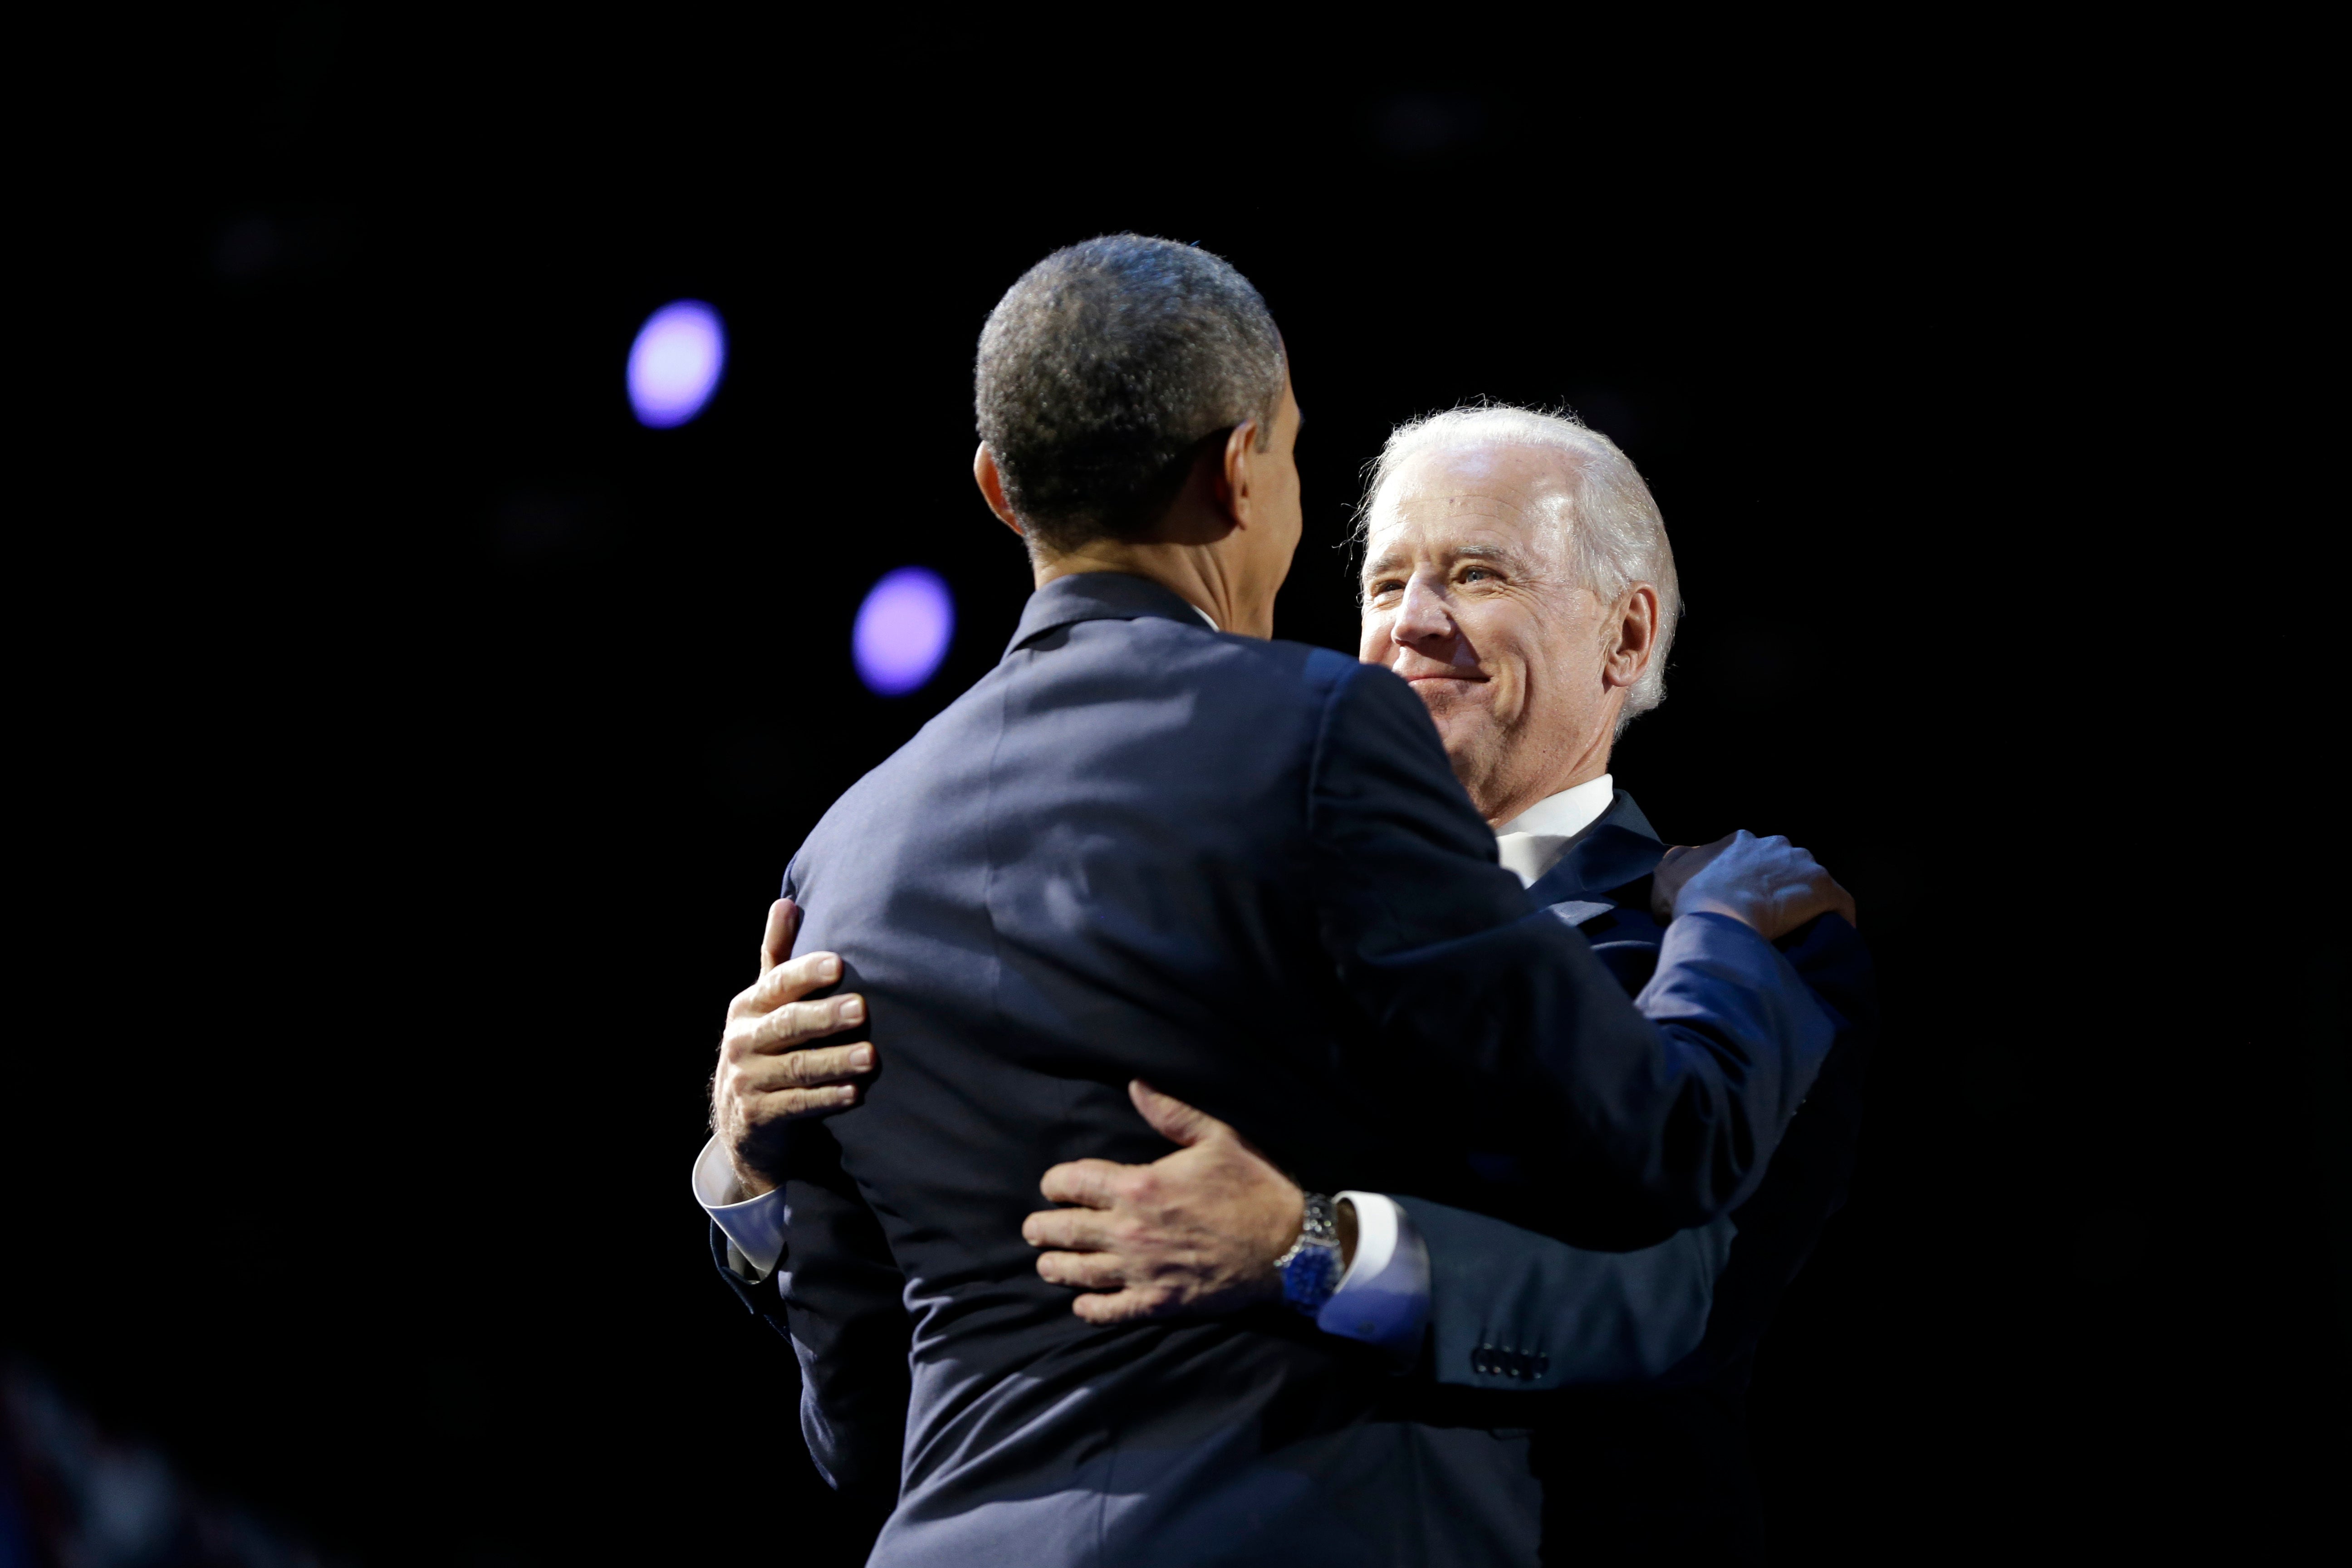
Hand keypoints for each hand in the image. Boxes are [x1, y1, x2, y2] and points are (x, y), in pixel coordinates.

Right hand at [711, 898, 879, 1197]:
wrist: (745, 1121)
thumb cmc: (768, 1047)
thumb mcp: (766, 1003)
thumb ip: (777, 956)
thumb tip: (787, 901)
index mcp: (748, 1006)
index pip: (777, 983)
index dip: (806, 973)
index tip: (838, 964)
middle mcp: (742, 1041)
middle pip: (788, 1025)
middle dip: (825, 1017)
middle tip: (862, 1010)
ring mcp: (747, 1081)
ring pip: (796, 1068)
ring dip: (835, 1062)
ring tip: (871, 1057)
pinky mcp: (759, 1117)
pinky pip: (797, 1106)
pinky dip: (827, 1099)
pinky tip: (855, 1094)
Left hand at [1022, 1081, 1304, 1324]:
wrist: (1289, 1245)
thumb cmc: (1253, 1186)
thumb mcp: (1216, 1138)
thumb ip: (1170, 1112)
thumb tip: (1135, 1085)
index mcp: (1139, 1185)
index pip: (1073, 1183)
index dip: (1055, 1184)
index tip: (1052, 1187)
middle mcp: (1130, 1230)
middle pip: (1067, 1230)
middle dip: (1043, 1229)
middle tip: (1033, 1229)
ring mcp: (1143, 1269)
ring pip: (1081, 1272)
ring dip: (1056, 1268)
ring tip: (1045, 1265)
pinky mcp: (1160, 1301)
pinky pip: (1112, 1310)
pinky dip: (1091, 1309)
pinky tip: (1082, 1305)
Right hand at [1650, 830, 1856, 940]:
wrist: (1718, 916)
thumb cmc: (1692, 900)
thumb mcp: (1669, 873)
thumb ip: (1678, 861)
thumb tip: (1681, 861)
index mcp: (1743, 842)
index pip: (1758, 857)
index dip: (1755, 881)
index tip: (1750, 901)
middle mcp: (1776, 845)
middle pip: (1789, 866)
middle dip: (1784, 887)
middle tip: (1773, 916)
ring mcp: (1802, 864)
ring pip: (1814, 883)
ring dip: (1808, 903)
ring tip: (1800, 930)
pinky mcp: (1823, 887)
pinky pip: (1840, 903)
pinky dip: (1838, 919)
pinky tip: (1829, 937)